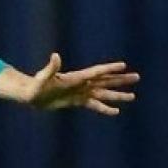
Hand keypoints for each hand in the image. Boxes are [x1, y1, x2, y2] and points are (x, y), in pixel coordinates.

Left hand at [20, 53, 138, 115]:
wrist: (31, 95)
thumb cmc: (36, 85)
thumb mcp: (43, 77)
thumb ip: (51, 67)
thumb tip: (55, 55)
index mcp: (76, 78)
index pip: (96, 72)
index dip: (109, 69)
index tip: (123, 65)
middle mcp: (80, 84)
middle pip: (104, 81)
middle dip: (120, 79)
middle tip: (137, 77)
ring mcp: (80, 92)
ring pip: (103, 93)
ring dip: (117, 95)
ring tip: (133, 96)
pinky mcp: (76, 101)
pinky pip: (94, 105)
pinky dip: (105, 108)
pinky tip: (116, 111)